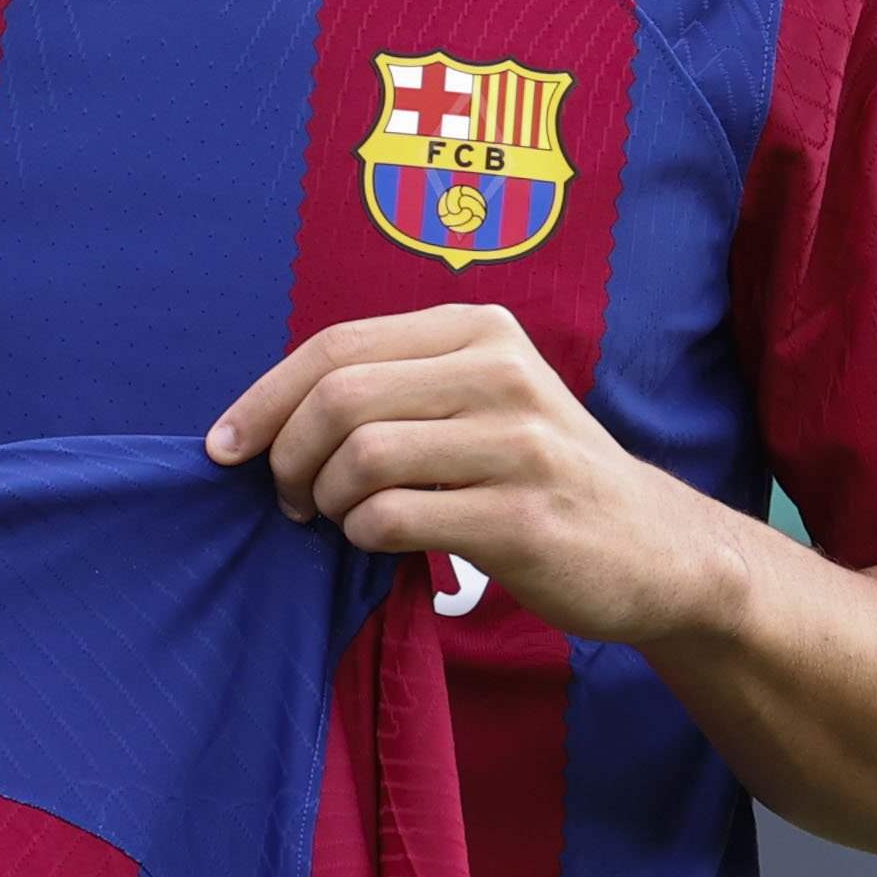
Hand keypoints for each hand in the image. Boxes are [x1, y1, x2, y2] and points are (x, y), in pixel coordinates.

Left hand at [206, 304, 748, 651]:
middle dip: (288, 455)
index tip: (223, 446)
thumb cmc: (538, 472)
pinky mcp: (524, 516)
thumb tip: (268, 414)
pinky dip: (364, 536)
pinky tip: (381, 542)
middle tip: (292, 498)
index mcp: (480, 329)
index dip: (264, 397)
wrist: (653, 547)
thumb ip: (397, 385)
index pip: (336, 346)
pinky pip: (395, 519)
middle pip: (339, 397)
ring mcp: (519, 443)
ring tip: (340, 519)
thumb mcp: (482, 398)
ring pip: (362, 457)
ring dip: (328, 500)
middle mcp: (501, 372)